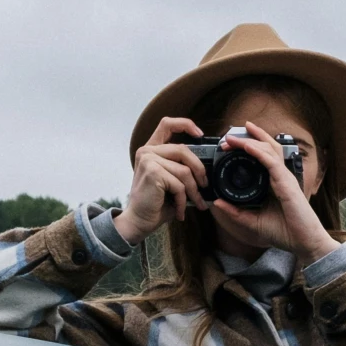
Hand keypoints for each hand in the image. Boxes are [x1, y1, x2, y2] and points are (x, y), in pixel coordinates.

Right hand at [114, 117, 208, 243]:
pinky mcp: (152, 172)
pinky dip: (183, 200)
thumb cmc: (156, 203)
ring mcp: (148, 160)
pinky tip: (180, 210)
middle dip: (199, 169)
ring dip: (193, 191)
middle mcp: (147, 151)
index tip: (200, 135)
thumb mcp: (170, 179)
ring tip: (196, 203)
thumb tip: (206, 168)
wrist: (139, 221)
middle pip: (184, 149)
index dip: (186, 124)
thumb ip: (181, 167)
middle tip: (204, 185)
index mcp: (151, 150)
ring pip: (184, 170)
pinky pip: (179, 184)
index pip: (167, 124)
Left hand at [213, 121, 339, 262]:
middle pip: (266, 148)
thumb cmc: (285, 232)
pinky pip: (271, 162)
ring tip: (233, 136)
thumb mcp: (253, 221)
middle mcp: (280, 176)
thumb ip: (235, 212)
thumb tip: (217, 202)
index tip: (229, 144)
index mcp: (274, 182)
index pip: (262, 157)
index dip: (248, 147)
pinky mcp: (287, 183)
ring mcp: (285, 178)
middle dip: (248, 138)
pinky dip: (259, 152)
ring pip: (268, 150)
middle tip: (227, 137)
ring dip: (250, 140)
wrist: (304, 243)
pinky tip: (247, 146)